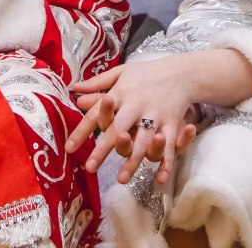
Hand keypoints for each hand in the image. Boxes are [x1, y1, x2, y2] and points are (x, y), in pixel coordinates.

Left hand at [66, 56, 199, 185]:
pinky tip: (160, 178)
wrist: (182, 71)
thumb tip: (74, 90)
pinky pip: (170, 146)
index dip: (82, 130)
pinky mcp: (173, 123)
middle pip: (117, 129)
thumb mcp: (121, 73)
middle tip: (90, 167)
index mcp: (121, 93)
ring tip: (121, 179)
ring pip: (143, 141)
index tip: (69, 147)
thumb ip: (98, 83)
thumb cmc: (147, 73)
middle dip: (104, 149)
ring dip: (133, 161)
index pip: (97, 113)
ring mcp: (156, 115)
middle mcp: (137, 105)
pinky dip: (166, 162)